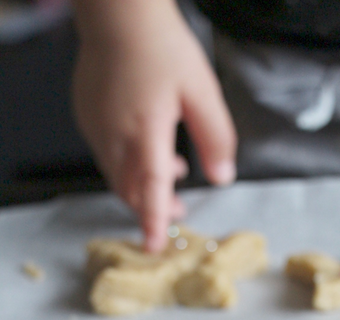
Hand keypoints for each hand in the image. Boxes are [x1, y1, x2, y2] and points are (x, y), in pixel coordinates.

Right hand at [73, 0, 236, 251]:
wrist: (118, 14)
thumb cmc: (160, 46)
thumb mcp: (202, 91)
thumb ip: (216, 138)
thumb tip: (222, 176)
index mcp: (146, 130)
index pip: (149, 188)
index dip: (153, 220)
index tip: (154, 246)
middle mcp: (114, 135)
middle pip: (130, 191)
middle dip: (153, 209)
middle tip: (178, 211)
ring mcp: (96, 128)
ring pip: (117, 177)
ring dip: (142, 187)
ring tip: (173, 174)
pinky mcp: (87, 119)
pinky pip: (106, 156)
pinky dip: (127, 166)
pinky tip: (149, 149)